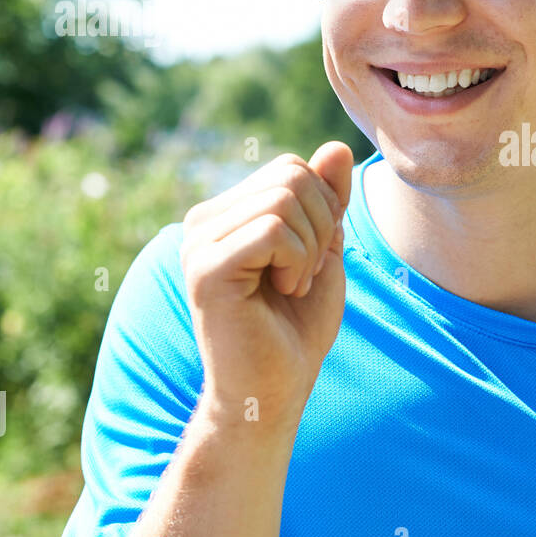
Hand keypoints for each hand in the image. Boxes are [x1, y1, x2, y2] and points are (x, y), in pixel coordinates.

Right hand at [179, 141, 353, 428]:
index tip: (310, 258)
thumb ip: (328, 199)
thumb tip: (337, 147)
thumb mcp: (325, 248)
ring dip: (310, 249)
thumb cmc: (297, 326)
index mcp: (226, 213)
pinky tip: (281, 292)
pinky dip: (297, 262)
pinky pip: (274, 231)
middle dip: (320, 226)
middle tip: (302, 275)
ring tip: (290, 286)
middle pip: (291, 176)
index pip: (292, 167)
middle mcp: (204, 221)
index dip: (323, 209)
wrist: (275, 389)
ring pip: (285, 200)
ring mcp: (198, 243)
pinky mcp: (205, 269)